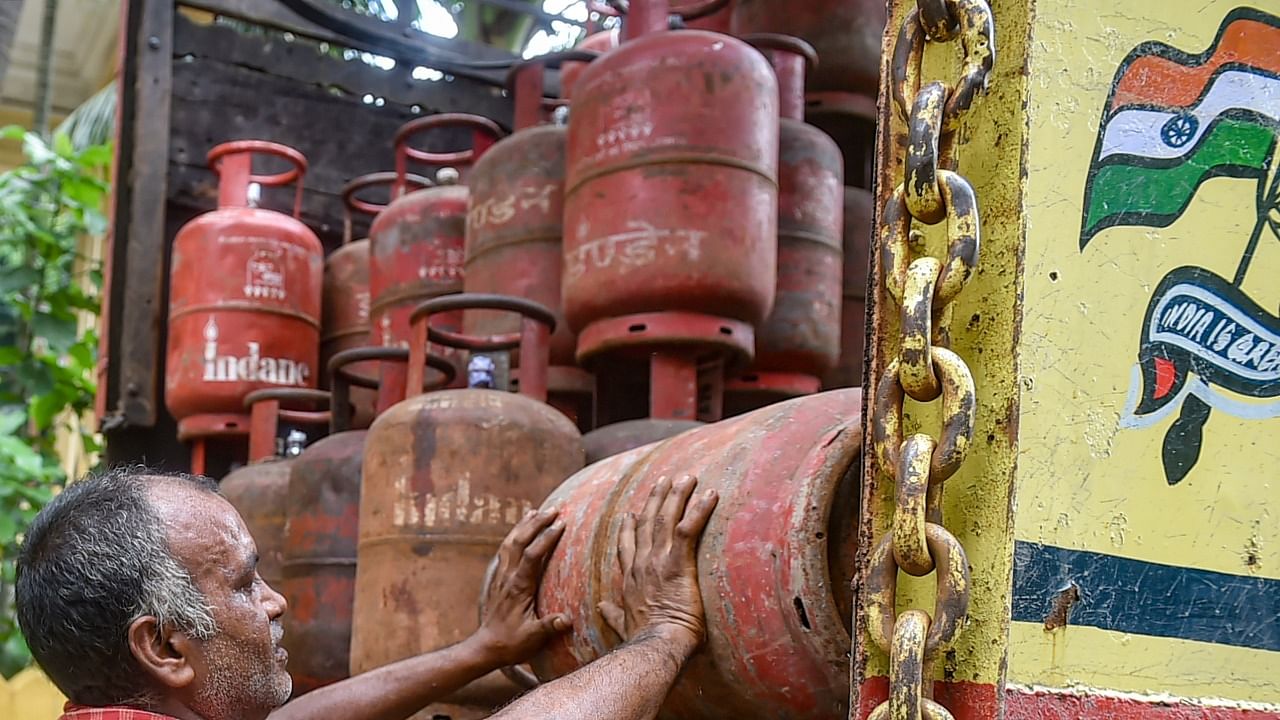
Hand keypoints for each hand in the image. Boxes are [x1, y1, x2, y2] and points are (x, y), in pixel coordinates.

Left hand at [473, 509, 569, 666]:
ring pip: (510, 543)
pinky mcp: (498, 579)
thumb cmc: (511, 643)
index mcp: (518, 587)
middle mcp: (508, 577)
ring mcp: (501, 576)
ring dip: (523, 525)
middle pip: (519, 541)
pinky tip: (519, 531)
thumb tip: (567, 619)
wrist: (486, 647)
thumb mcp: (532, 638)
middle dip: (536, 522)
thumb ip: (549, 627)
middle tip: (554, 509)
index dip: (546, 538)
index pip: (533, 556)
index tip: (561, 523)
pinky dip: (514, 536)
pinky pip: (505, 551)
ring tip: (536, 511)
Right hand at [597, 476, 718, 649]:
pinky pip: (688, 529)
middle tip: (663, 480)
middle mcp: (642, 563)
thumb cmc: (642, 640)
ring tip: (686, 477)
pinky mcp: (678, 563)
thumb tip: (600, 607)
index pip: (627, 545)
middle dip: (656, 498)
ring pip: (666, 519)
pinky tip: (710, 495)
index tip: (631, 513)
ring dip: (676, 495)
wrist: (654, 645)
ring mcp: (658, 561)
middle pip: (647, 522)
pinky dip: (699, 510)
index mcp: (630, 578)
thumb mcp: (622, 625)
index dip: (629, 527)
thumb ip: (611, 613)